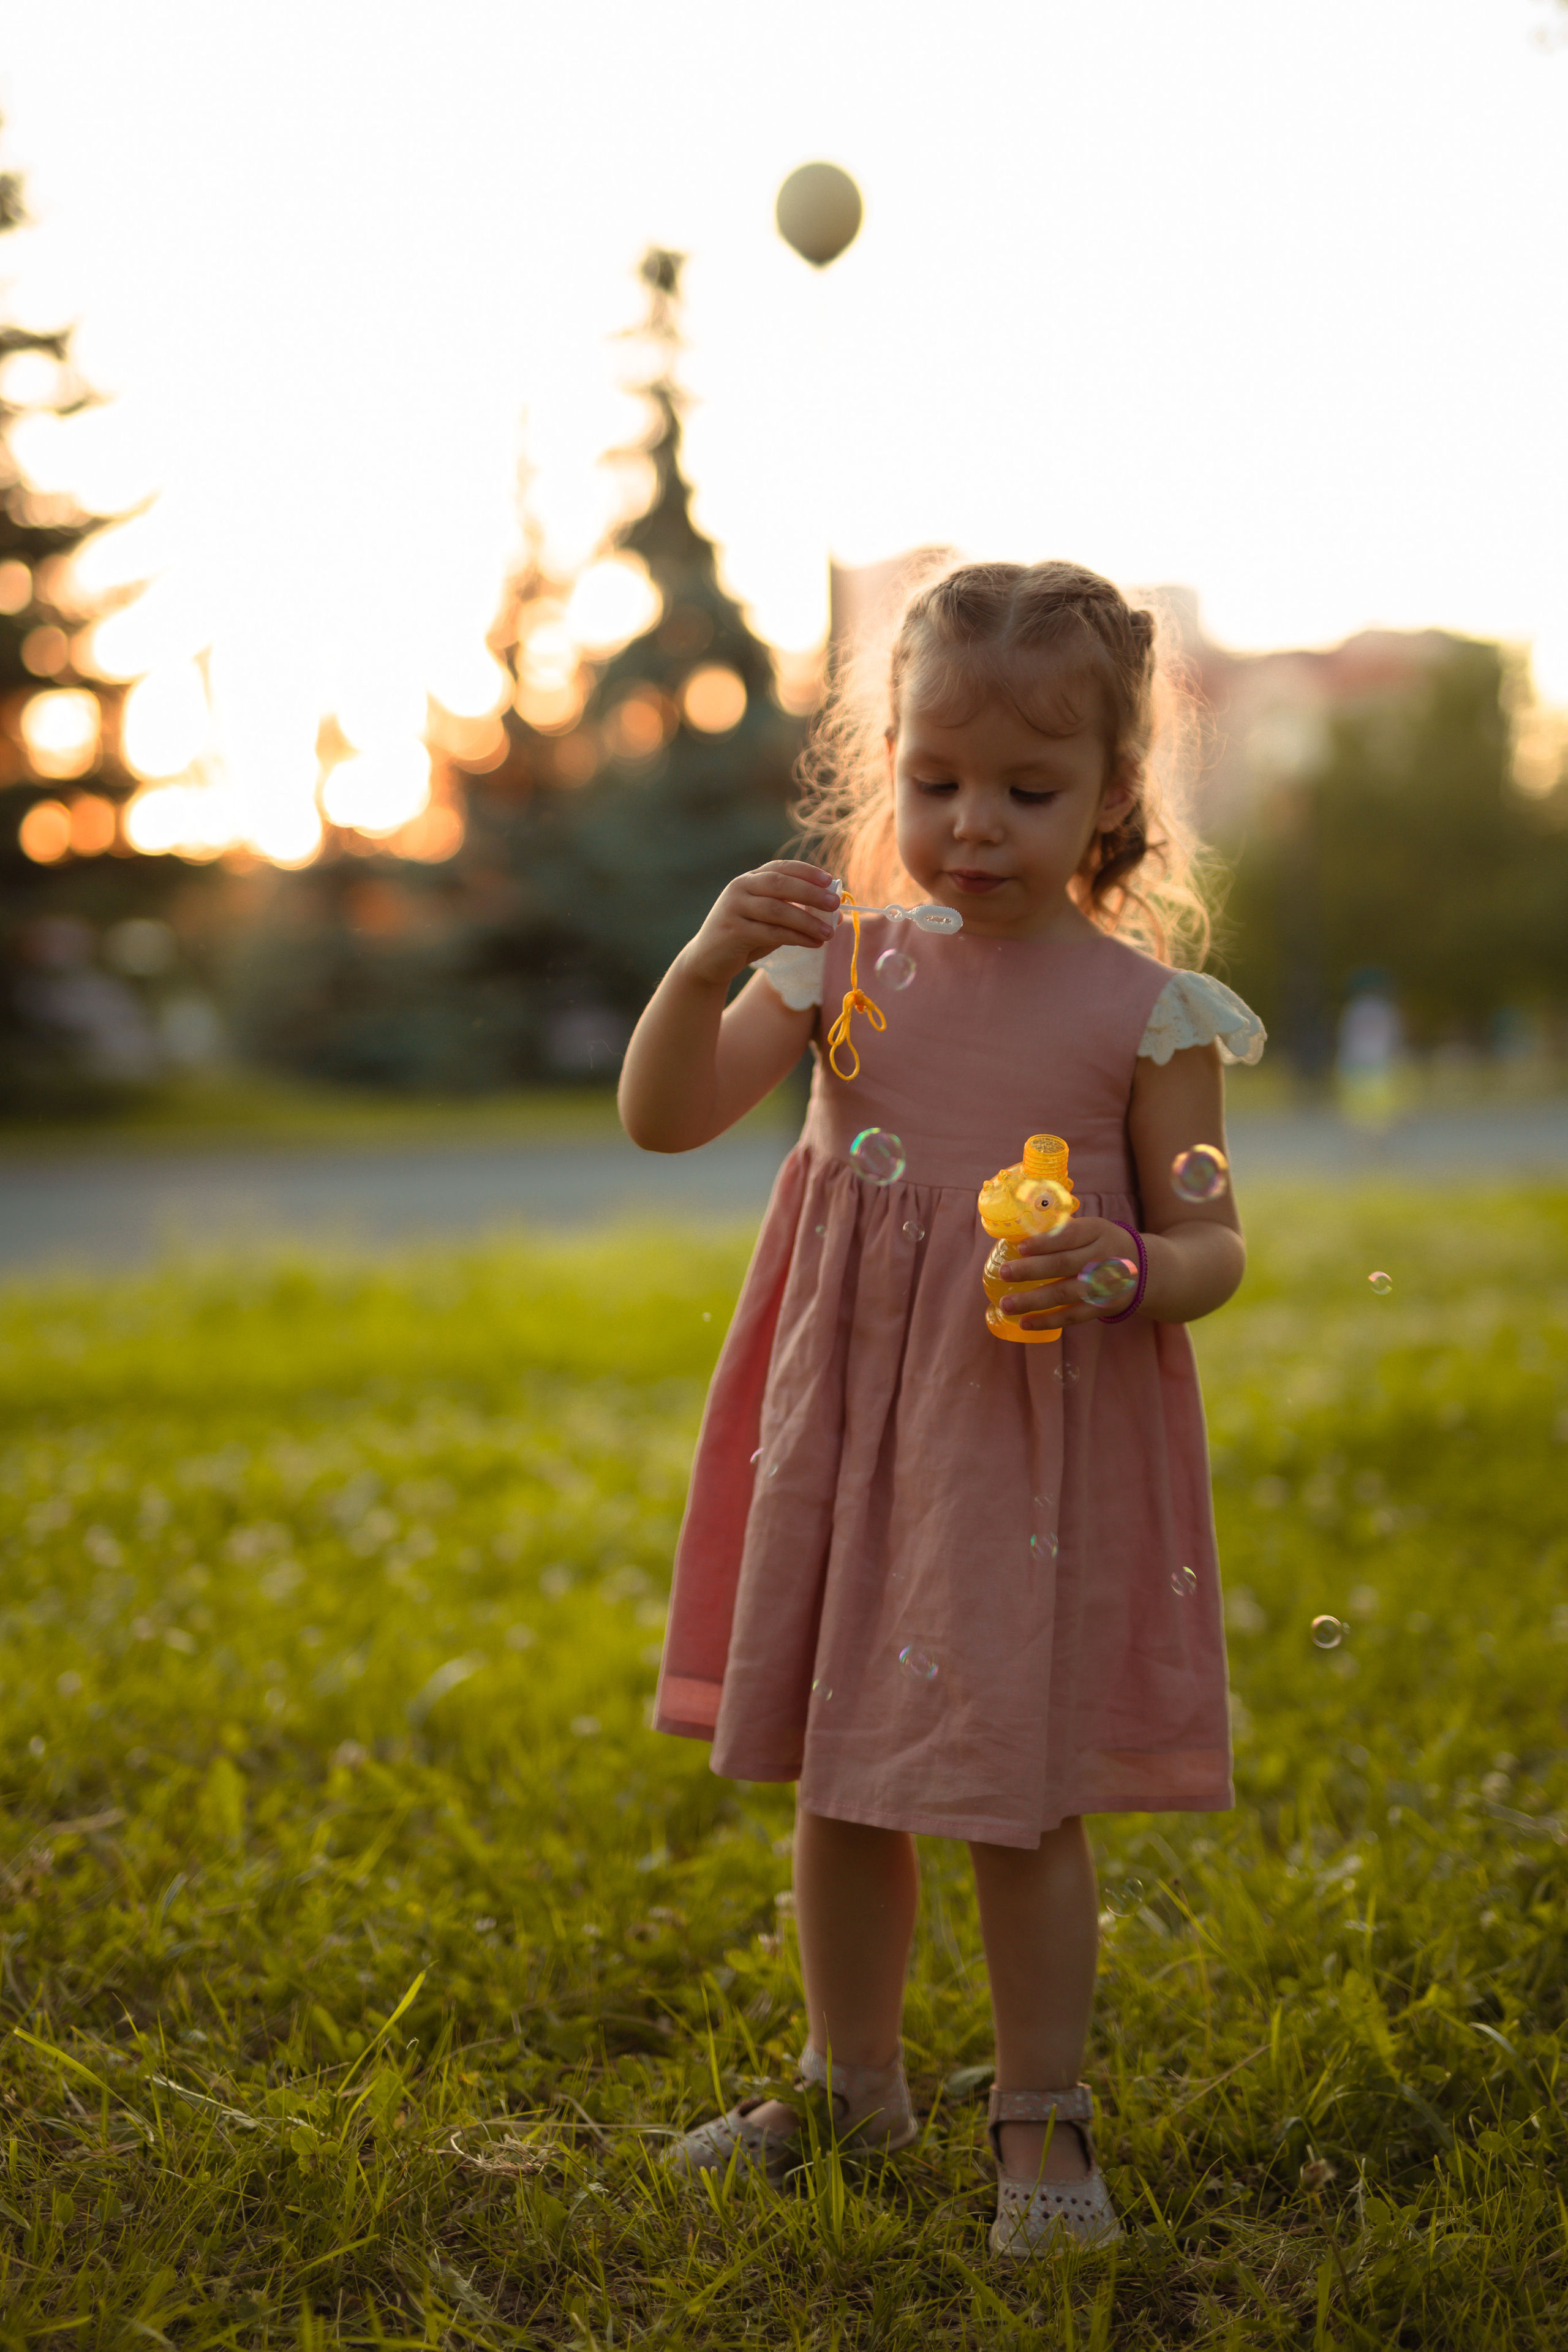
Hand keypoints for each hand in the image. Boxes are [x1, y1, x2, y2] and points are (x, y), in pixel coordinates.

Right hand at [677, 861, 839, 988]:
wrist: (708, 960)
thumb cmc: (746, 937)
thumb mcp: (771, 920)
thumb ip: (796, 913)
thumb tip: (836, 914)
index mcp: (749, 879)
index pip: (781, 868)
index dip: (807, 872)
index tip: (830, 881)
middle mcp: (739, 888)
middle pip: (780, 884)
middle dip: (810, 893)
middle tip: (834, 904)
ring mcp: (734, 908)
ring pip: (777, 910)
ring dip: (807, 921)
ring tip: (829, 933)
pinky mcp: (733, 931)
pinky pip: (771, 932)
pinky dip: (796, 937)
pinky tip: (813, 943)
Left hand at [995, 1216, 1139, 1330]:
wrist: (1144, 1268)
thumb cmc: (1102, 1244)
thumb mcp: (1092, 1229)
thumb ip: (1063, 1233)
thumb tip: (1016, 1240)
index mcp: (1098, 1231)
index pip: (1069, 1235)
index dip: (1044, 1242)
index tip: (1020, 1248)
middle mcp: (1103, 1257)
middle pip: (1063, 1264)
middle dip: (1030, 1270)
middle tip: (1004, 1273)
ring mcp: (1105, 1284)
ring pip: (1065, 1293)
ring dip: (1033, 1300)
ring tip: (1007, 1305)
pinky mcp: (1104, 1307)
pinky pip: (1073, 1316)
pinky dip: (1048, 1321)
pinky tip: (1026, 1323)